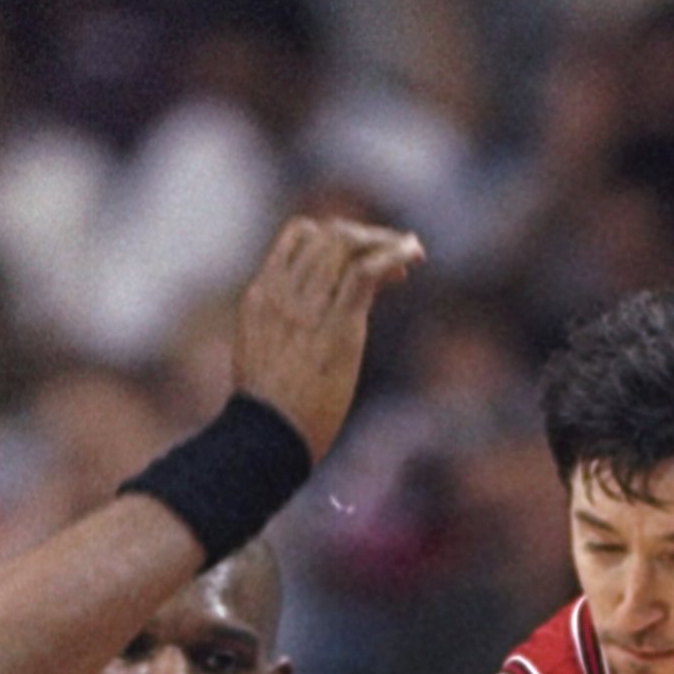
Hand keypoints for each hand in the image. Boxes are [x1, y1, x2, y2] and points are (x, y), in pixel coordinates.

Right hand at [231, 216, 423, 461]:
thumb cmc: (266, 415)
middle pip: (328, 234)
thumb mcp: (262, 358)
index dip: (334, 236)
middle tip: (394, 253)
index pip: (298, 236)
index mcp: (261, 295)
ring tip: (412, 251)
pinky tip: (413, 253)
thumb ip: (284, 333)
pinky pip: (365, 272)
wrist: (265, 438)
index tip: (359, 257)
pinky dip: (393, 253)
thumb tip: (310, 338)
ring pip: (347, 245)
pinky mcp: (338, 327)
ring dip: (385, 242)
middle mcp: (283, 291)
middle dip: (366, 237)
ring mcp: (308, 307)